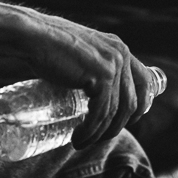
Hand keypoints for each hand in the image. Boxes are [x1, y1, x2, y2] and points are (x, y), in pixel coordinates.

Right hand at [24, 14, 152, 149]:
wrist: (33, 36)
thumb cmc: (49, 46)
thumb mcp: (82, 53)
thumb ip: (92, 65)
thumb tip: (91, 90)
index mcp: (120, 48)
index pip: (144, 81)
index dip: (140, 106)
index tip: (125, 122)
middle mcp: (122, 55)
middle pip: (131, 102)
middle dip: (117, 126)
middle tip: (100, 138)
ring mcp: (113, 65)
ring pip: (114, 112)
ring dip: (99, 134)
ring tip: (82, 142)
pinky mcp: (101, 76)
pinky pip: (101, 113)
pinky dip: (90, 130)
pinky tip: (78, 137)